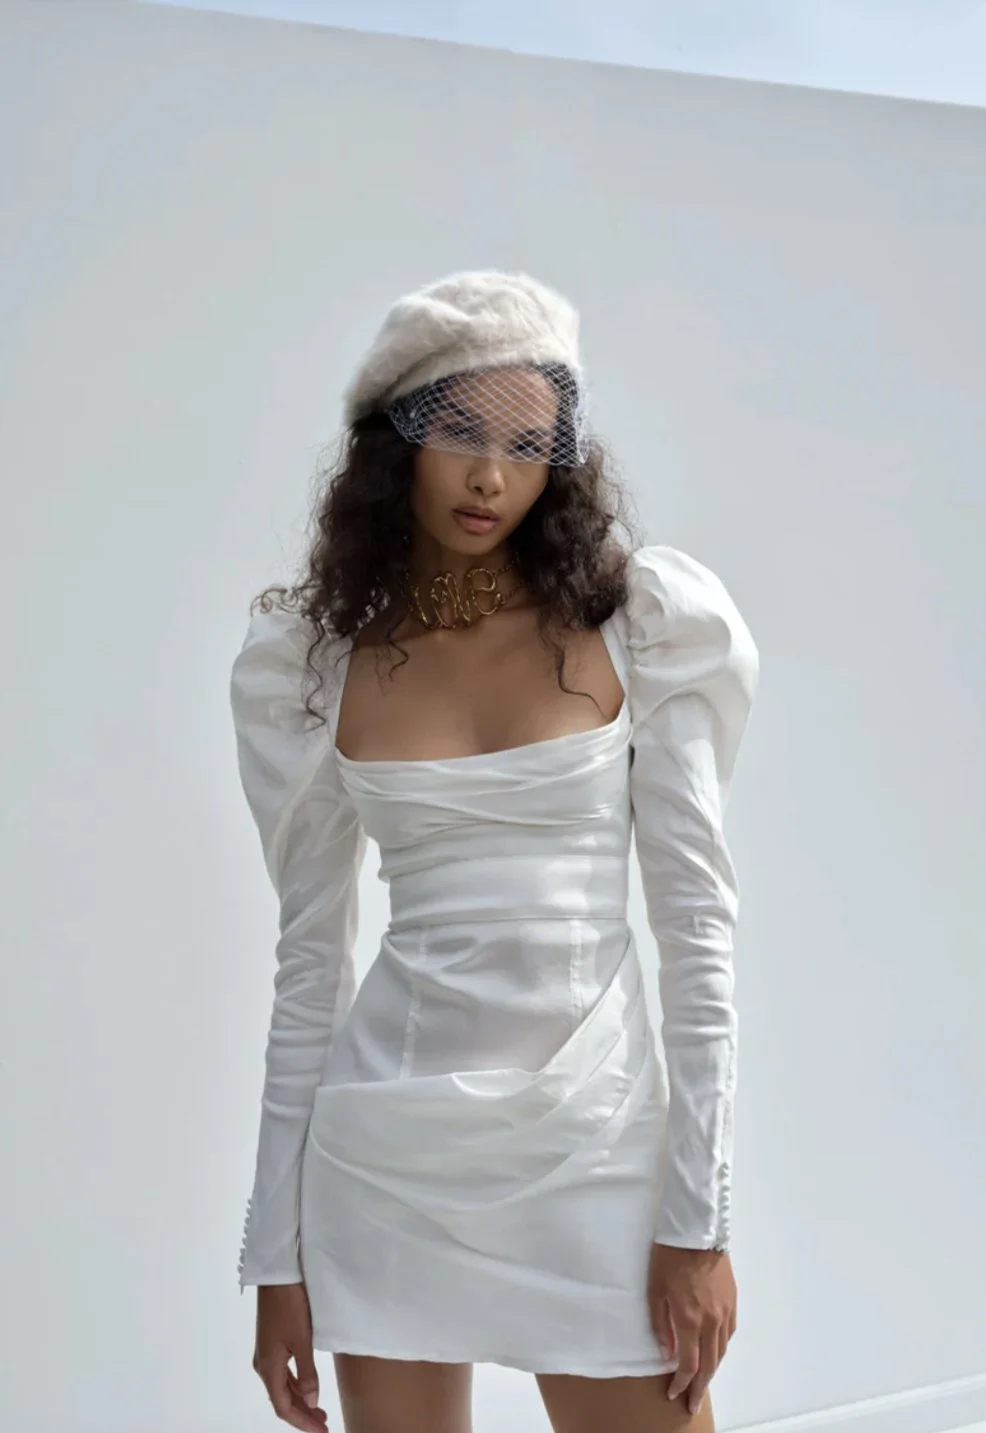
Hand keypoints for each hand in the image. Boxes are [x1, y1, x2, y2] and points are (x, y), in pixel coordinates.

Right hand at [253, 1283, 328, 1431]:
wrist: (277, 1275)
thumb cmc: (290, 1306)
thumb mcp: (303, 1341)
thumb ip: (307, 1374)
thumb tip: (312, 1402)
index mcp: (268, 1368)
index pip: (283, 1407)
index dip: (302, 1422)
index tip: (321, 1431)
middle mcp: (263, 1364)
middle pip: (282, 1399)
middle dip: (302, 1414)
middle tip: (324, 1424)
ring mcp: (267, 1353)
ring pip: (282, 1386)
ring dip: (300, 1400)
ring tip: (319, 1410)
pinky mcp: (272, 1343)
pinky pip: (283, 1373)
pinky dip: (296, 1384)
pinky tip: (308, 1386)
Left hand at [647, 1242, 736, 1415]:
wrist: (696, 1229)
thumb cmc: (670, 1256)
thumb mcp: (655, 1290)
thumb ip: (661, 1324)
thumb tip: (667, 1352)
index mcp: (690, 1319)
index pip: (689, 1364)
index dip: (682, 1383)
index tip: (674, 1394)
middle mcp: (712, 1320)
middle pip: (709, 1364)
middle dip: (700, 1387)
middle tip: (694, 1403)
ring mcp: (725, 1310)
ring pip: (722, 1351)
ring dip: (712, 1370)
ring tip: (703, 1382)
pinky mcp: (732, 1300)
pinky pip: (729, 1333)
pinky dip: (721, 1348)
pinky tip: (715, 1352)